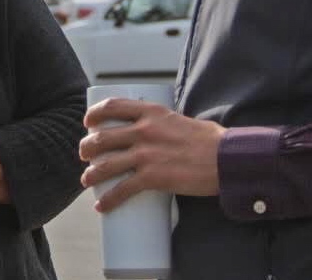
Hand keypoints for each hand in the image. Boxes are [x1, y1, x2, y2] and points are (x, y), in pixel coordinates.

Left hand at [79, 97, 225, 212]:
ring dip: (91, 175)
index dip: (94, 114)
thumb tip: (156, 132)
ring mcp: (146, 154)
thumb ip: (164, 124)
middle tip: (84, 155)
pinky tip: (102, 207)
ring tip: (86, 181)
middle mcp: (144, 130)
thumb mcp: (181, 120)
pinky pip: (122, 190)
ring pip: (106, 164)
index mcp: (151, 112)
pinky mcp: (153, 177)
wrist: (227, 159)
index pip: (112, 106)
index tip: (88, 123)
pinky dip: (109, 200)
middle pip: (102, 137)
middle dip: (87, 147)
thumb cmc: (211, 141)